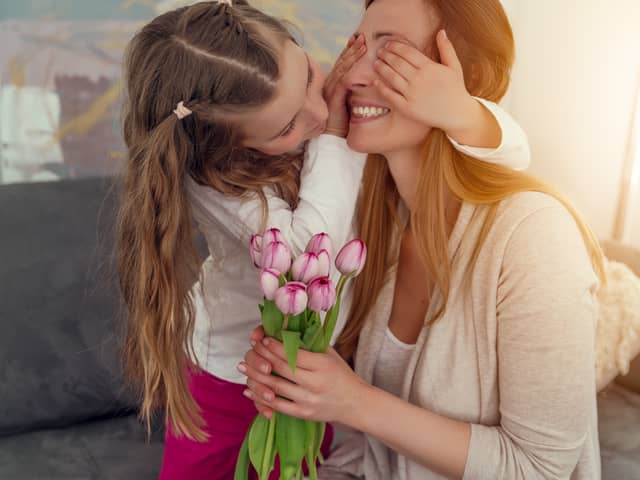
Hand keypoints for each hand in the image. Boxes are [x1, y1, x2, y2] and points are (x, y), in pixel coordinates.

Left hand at [238, 336, 366, 423]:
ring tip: (242, 366)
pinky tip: (250, 389)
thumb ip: (310, 343)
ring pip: (275, 387)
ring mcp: (308, 400)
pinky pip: (277, 405)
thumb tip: (286, 326)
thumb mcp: (330, 354)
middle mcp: (314, 383)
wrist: (355, 403)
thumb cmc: (341, 374)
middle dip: (262, 356)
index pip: (292, 354)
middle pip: (281, 368)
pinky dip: (261, 397)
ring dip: (255, 376)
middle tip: (250, 348)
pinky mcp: (303, 413)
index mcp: (322, 365)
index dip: (274, 346)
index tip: (262, 338)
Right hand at [324, 35, 366, 136]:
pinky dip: (352, 73)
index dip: (350, 51)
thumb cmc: (341, 121)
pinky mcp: (333, 97)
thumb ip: (352, 89)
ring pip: (342, 68)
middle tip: (362, 37)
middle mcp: (329, 84)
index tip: (359, 41)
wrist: (331, 136)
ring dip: (353, 56)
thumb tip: (366, 80)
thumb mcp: (348, 101)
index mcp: (332, 83)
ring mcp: (330, 90)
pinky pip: (343, 81)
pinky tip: (361, 67)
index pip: (342, 63)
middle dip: (352, 49)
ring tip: (362, 46)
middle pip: (341, 62)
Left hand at [373, 29, 476, 135]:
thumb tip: (440, 31)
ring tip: (376, 63)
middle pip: (397, 63)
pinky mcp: (407, 108)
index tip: (388, 44)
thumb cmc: (456, 89)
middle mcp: (418, 80)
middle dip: (386, 55)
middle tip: (379, 51)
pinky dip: (382, 88)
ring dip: (381, 68)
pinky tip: (375, 82)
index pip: (408, 52)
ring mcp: (412, 94)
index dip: (396, 47)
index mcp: (429, 68)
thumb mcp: (454, 66)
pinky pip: (391, 96)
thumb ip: (446, 48)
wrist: (457, 114)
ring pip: (392, 78)